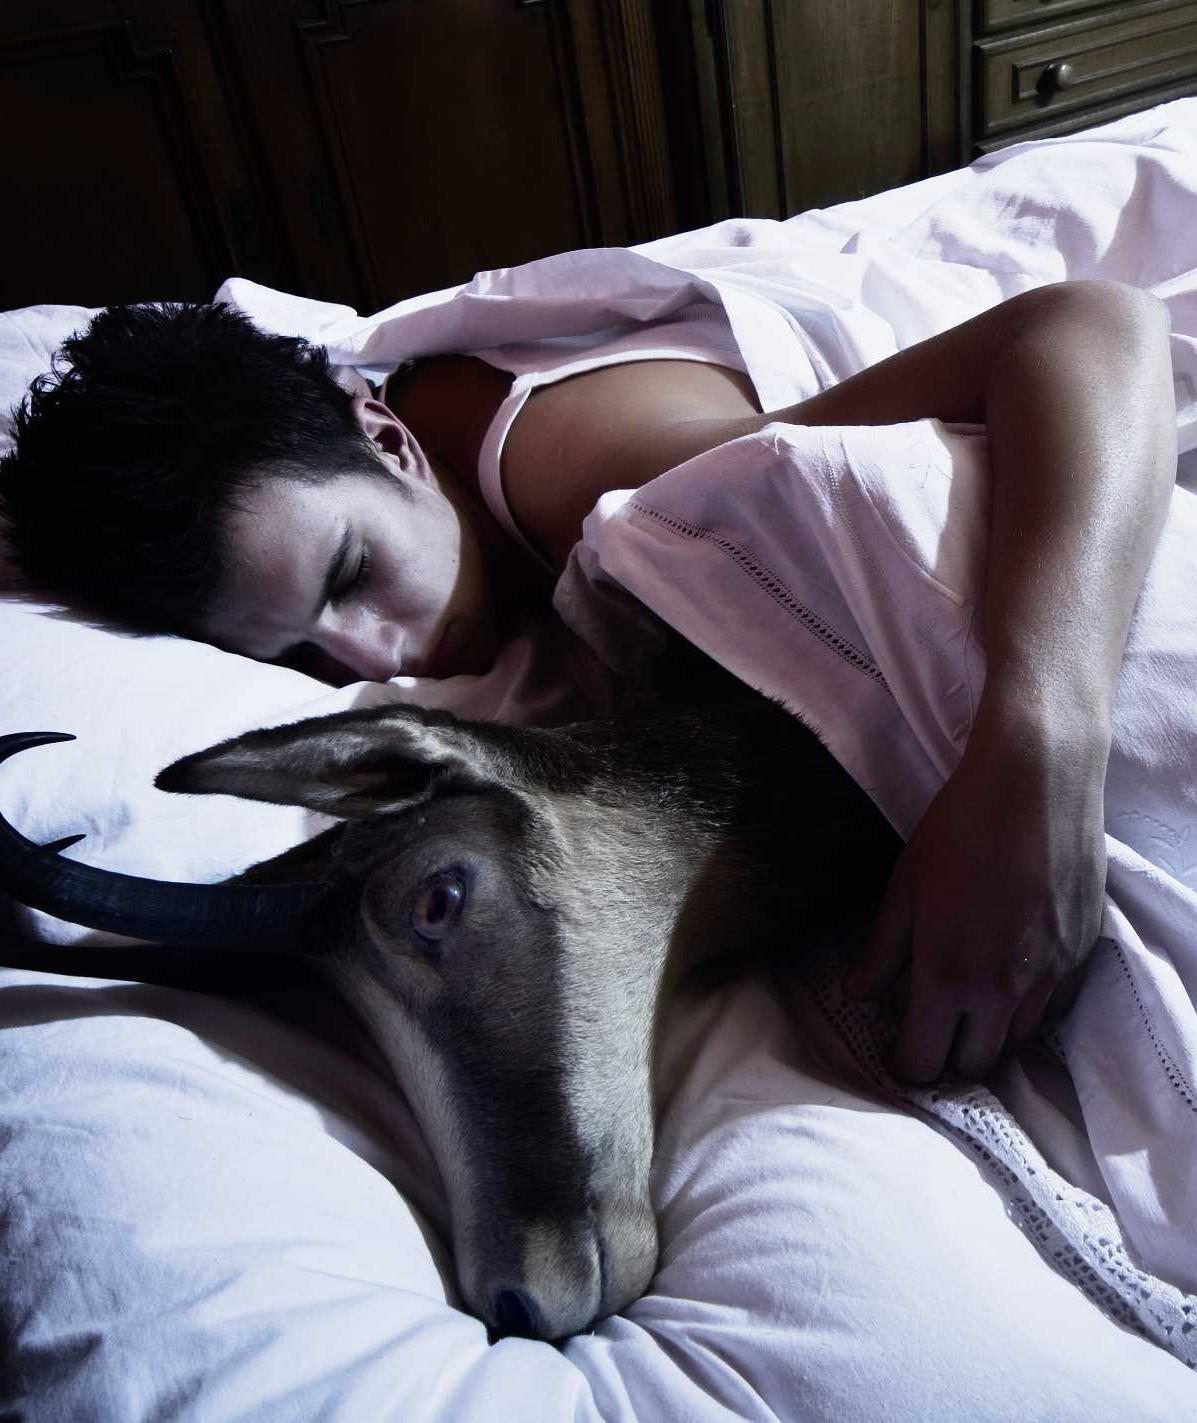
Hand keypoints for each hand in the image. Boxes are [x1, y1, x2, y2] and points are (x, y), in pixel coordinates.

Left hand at [844, 717, 1105, 1083]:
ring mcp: (1049, 976)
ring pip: (1015, 1043)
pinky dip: (1024, 1010)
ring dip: (986, 1038)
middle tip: (927, 1032)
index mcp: (948, 975)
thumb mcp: (904, 886)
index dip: (904, 1066)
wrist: (1036, 785)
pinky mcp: (1080, 955)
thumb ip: (882, 949)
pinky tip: (1005, 981)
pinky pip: (1050, 1009)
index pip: (924, 1059)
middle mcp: (1002, 990)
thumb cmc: (958, 828)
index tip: (894, 1052)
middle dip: (945, 1058)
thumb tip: (857, 992)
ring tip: (965, 1010)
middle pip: (973, 1064)